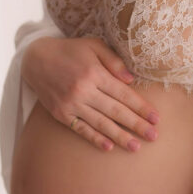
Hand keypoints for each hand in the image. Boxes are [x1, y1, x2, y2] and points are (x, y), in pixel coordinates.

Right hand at [21, 35, 159, 152]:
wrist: (36, 59)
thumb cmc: (70, 50)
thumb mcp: (93, 45)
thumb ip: (114, 61)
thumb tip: (131, 80)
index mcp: (94, 73)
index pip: (124, 94)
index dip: (141, 107)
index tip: (156, 118)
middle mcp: (83, 90)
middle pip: (115, 111)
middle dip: (136, 125)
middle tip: (153, 136)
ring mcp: (71, 104)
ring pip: (100, 123)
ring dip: (120, 136)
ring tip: (136, 146)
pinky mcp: (61, 114)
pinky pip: (80, 129)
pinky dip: (94, 138)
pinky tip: (108, 147)